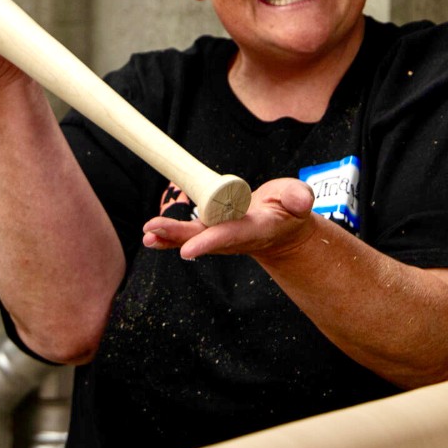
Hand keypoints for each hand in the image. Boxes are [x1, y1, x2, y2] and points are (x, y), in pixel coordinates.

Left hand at [142, 178, 318, 260]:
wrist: (282, 229)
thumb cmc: (289, 209)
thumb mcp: (299, 198)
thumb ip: (298, 197)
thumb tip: (301, 202)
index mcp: (257, 228)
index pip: (231, 234)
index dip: (209, 241)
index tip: (188, 249)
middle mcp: (235, 237)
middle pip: (203, 238)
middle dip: (177, 236)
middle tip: (151, 231)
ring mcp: (222, 237)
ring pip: (192, 238)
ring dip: (168, 237)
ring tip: (147, 235)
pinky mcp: (213, 233)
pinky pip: (189, 237)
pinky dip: (169, 237)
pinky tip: (150, 237)